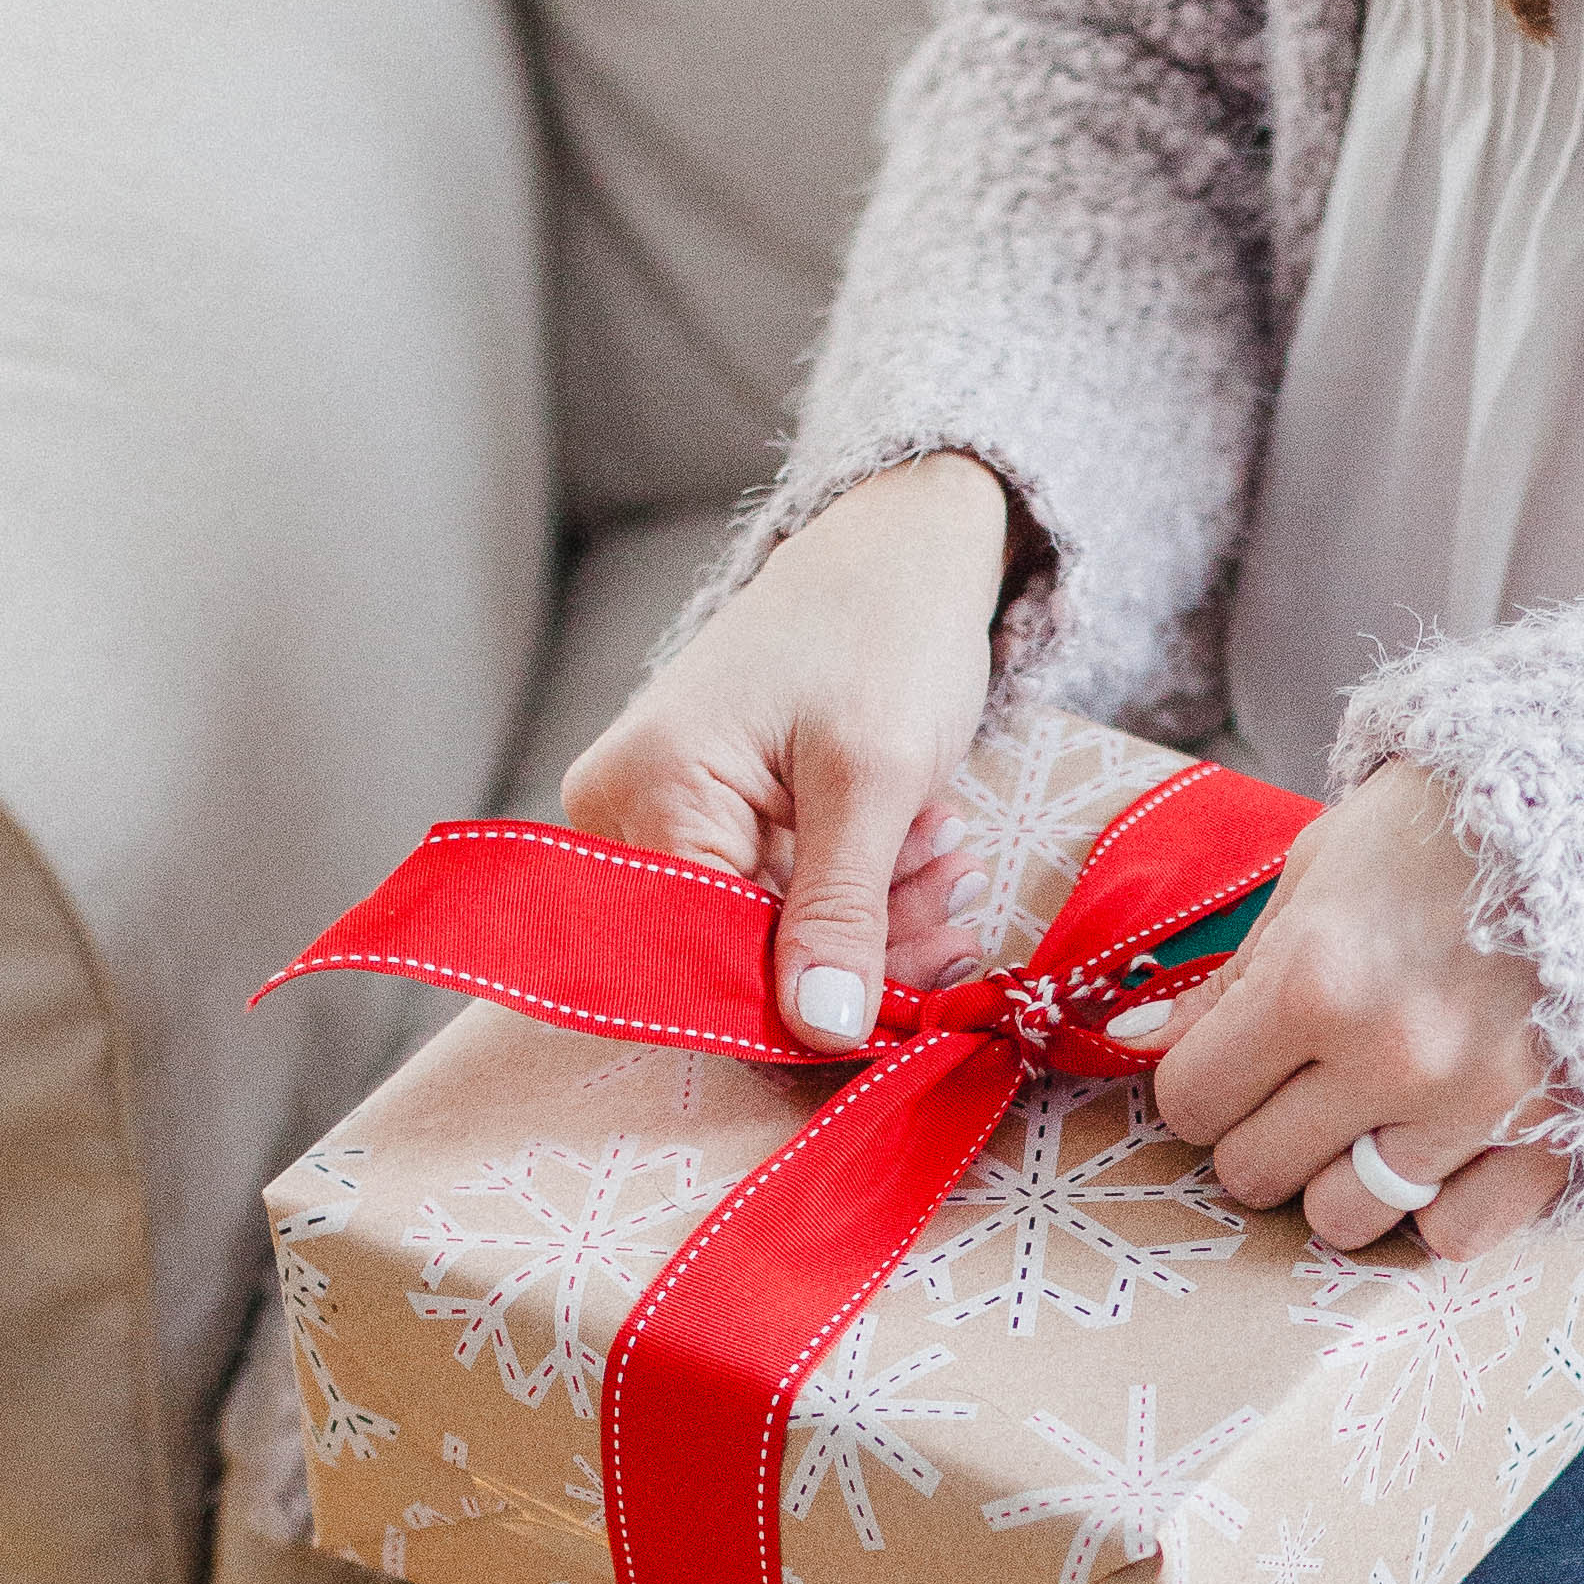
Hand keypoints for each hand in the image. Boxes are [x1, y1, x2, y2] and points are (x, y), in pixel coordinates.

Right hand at [554, 457, 1014, 1038]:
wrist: (895, 551)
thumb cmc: (881, 629)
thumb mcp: (877, 776)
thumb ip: (842, 910)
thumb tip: (821, 1032)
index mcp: (648, 793)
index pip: (702, 962)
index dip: (802, 1011)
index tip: (905, 1019)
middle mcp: (623, 814)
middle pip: (734, 957)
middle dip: (858, 957)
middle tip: (960, 920)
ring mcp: (660, 820)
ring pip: (766, 938)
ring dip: (876, 926)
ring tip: (954, 866)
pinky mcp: (707, 825)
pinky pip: (775, 901)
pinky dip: (860, 896)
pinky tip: (925, 858)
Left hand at [1148, 759, 1566, 1256]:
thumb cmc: (1458, 822)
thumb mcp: (1325, 866)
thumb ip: (1236, 973)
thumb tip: (1136, 1050)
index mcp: (1318, 976)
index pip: (1193, 1100)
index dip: (1203, 1083)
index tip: (1235, 1060)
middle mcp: (1394, 1055)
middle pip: (1256, 1172)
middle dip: (1264, 1131)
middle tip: (1307, 1082)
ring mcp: (1479, 1108)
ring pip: (1344, 1218)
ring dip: (1343, 1176)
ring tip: (1377, 1111)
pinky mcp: (1555, 1139)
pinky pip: (1452, 1238)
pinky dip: (1436, 1204)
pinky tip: (1446, 1143)